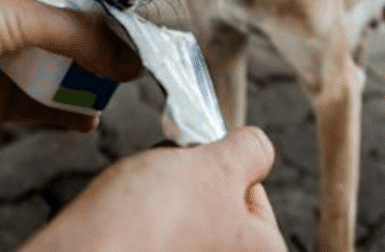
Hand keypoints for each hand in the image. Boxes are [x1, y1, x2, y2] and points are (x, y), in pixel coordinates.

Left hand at [0, 0, 141, 149]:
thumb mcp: (12, 12)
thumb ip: (73, 34)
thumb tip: (126, 57)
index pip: (76, 7)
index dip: (109, 21)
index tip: (145, 34)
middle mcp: (7, 31)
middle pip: (72, 44)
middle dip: (106, 54)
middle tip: (146, 66)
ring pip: (59, 78)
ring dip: (90, 85)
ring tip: (127, 91)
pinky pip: (39, 113)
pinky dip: (66, 117)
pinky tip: (91, 119)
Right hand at [21, 127, 286, 251]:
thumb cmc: (155, 220)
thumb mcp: (217, 167)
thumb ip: (250, 151)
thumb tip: (257, 148)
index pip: (254, 192)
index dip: (221, 165)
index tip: (195, 162)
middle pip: (216, 207)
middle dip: (189, 182)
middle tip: (166, 181)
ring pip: (182, 220)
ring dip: (162, 200)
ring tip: (141, 203)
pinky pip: (154, 236)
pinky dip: (141, 224)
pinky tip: (127, 222)